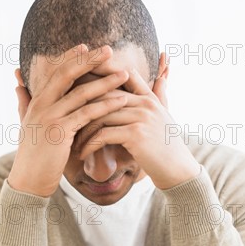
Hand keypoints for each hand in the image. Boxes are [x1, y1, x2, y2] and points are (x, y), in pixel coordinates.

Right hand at [8, 45, 128, 196]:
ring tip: (124, 73)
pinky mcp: (61, 132)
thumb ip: (23, 101)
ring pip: (81, 93)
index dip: (71, 58)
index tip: (87, 47)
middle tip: (109, 50)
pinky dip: (106, 106)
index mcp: (36, 101)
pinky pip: (87, 114)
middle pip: (67, 75)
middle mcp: (42, 105)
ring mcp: (51, 117)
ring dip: (105, 82)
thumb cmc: (32, 155)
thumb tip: (18, 82)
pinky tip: (121, 100)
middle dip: (90, 60)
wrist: (29, 180)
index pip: (55, 72)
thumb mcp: (25, 123)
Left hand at [75, 69, 200, 189]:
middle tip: (65, 118)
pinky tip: (82, 154)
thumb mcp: (165, 116)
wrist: (179, 170)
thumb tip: (162, 75)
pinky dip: (90, 144)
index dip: (99, 75)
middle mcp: (145, 103)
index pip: (120, 77)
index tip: (77, 83)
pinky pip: (104, 134)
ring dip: (82, 129)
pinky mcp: (136, 134)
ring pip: (101, 115)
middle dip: (82, 105)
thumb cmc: (168, 148)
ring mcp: (141, 117)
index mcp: (148, 98)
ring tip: (72, 141)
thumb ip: (159, 94)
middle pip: (104, 95)